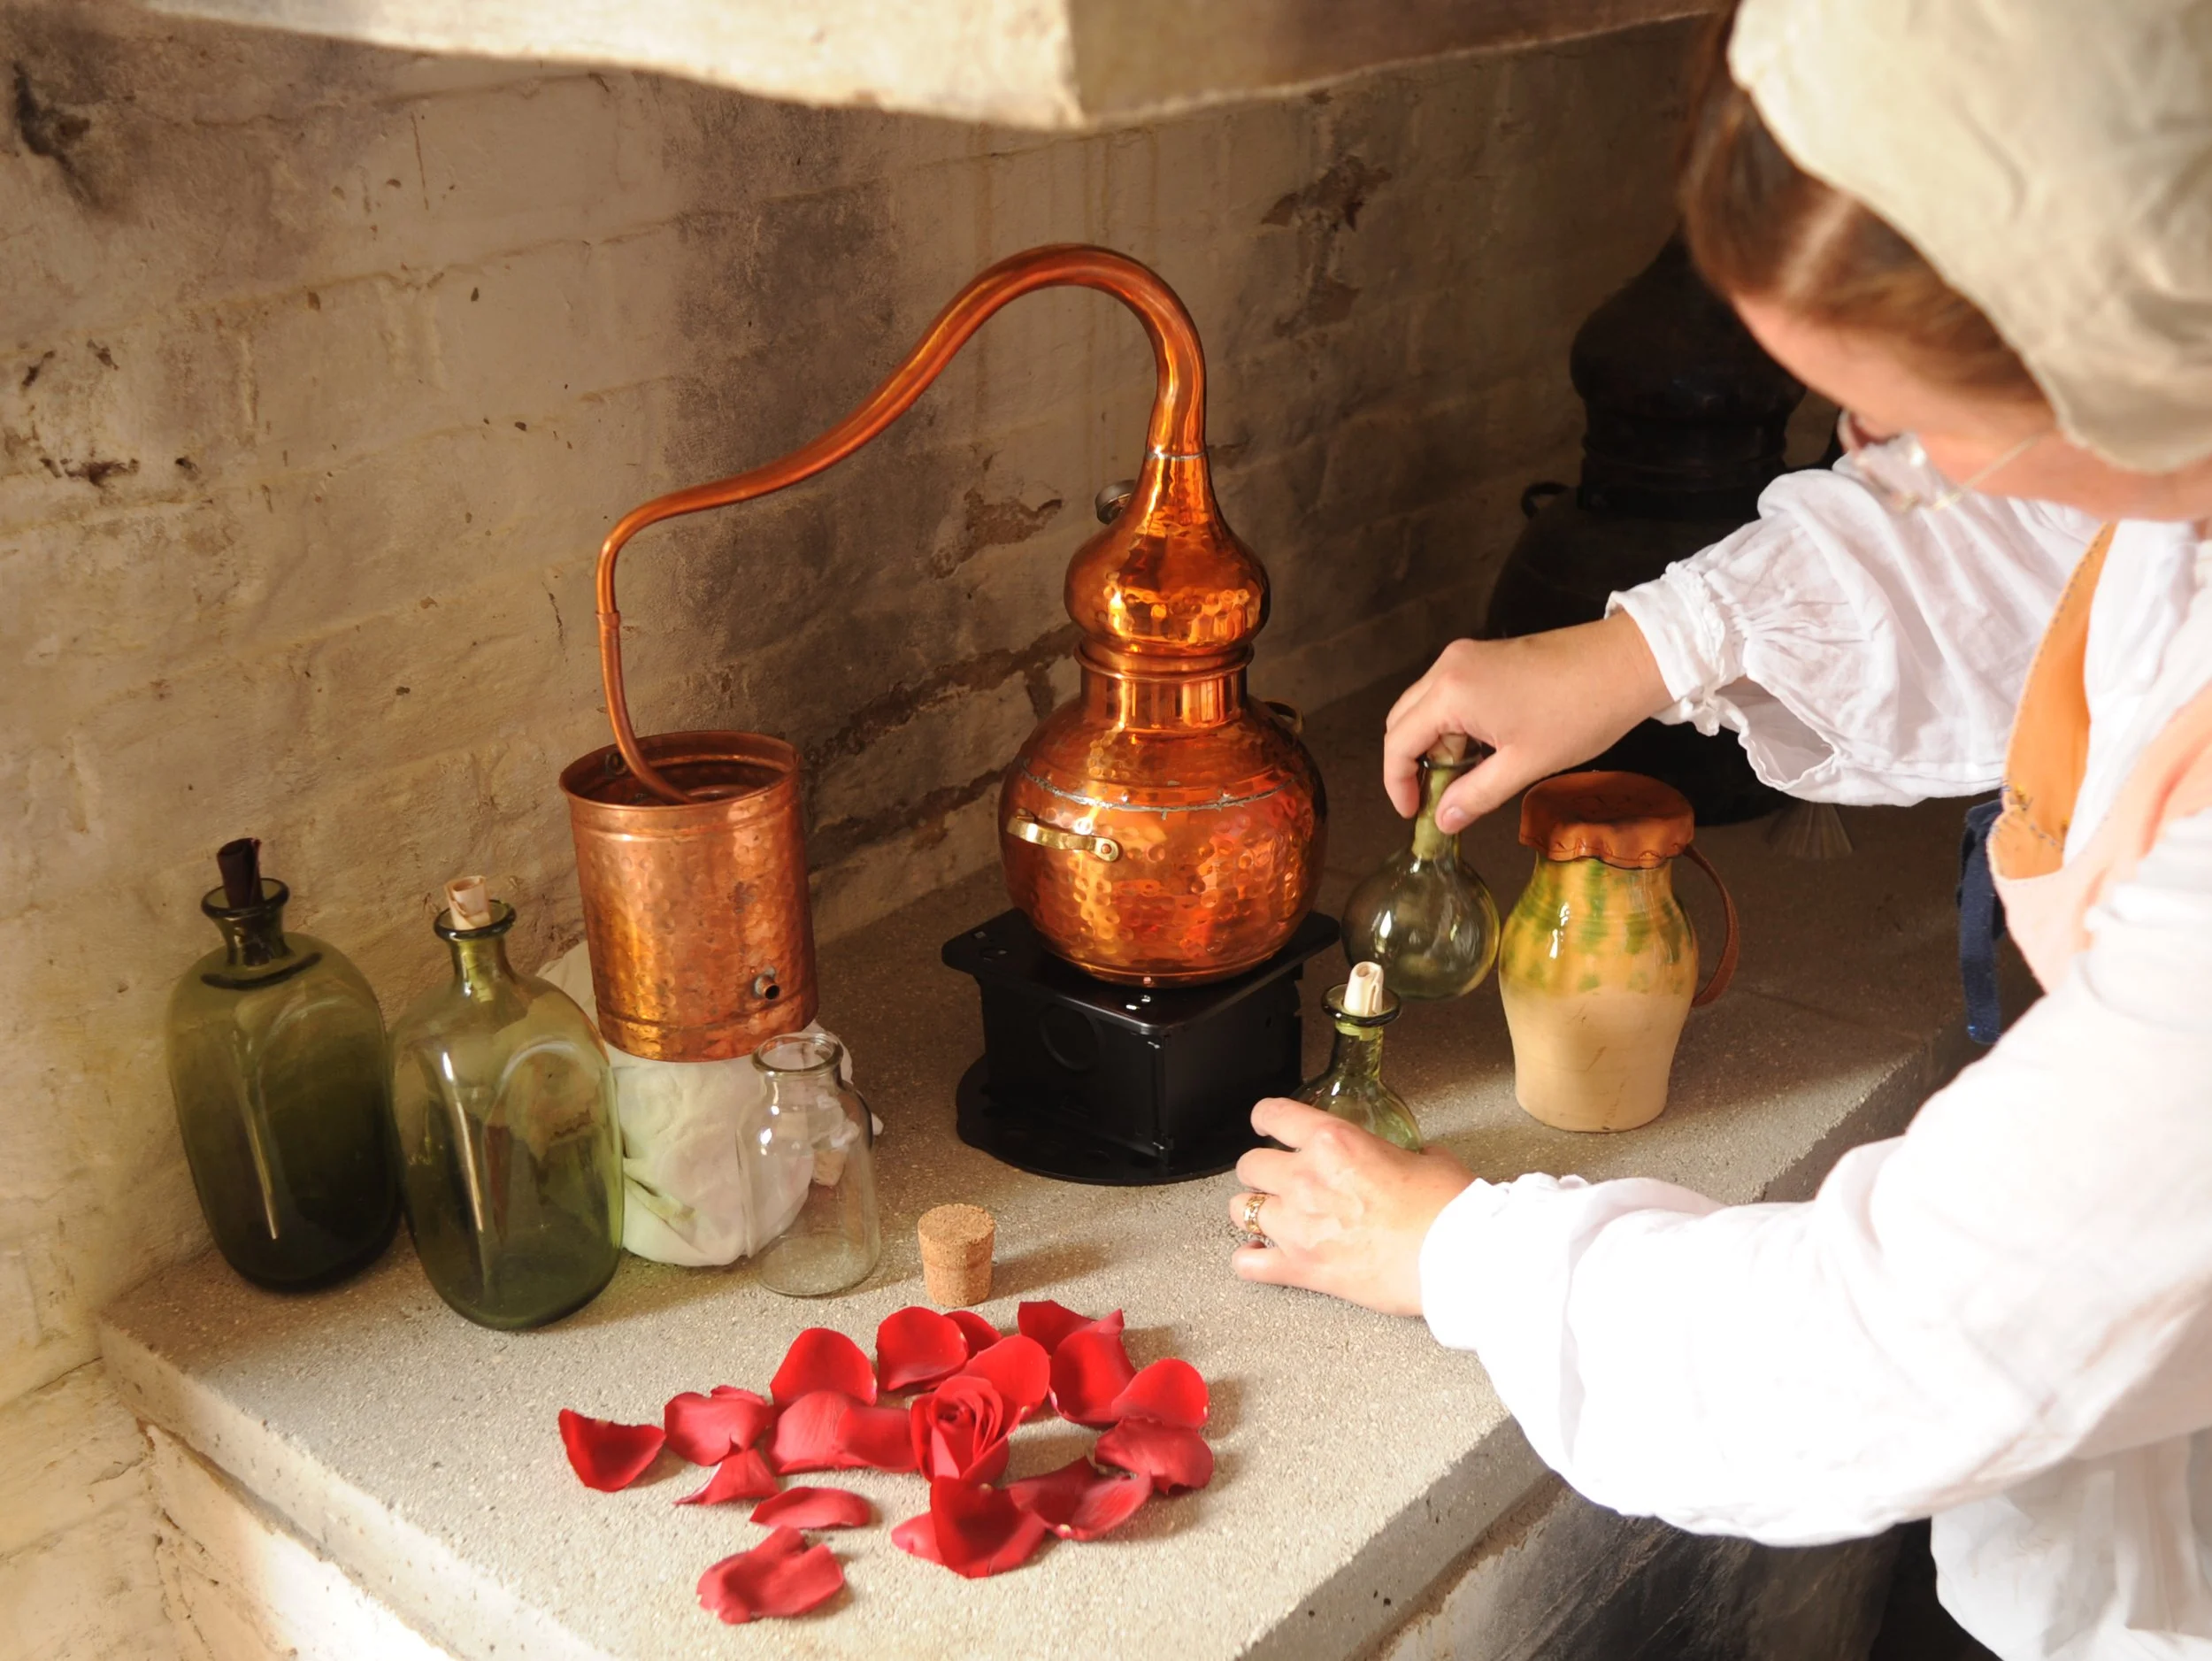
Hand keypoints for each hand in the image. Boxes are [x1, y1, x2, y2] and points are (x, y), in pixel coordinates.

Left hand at [1227, 1098, 1475, 1315]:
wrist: (1457, 1260)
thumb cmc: (1449, 1211)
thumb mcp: (1430, 1159)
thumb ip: (1407, 1153)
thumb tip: (1413, 1156)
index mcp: (1334, 1143)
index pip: (1275, 1115)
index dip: (1265, 1117)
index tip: (1266, 1123)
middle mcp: (1306, 1179)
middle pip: (1250, 1165)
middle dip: (1261, 1170)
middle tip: (1277, 1178)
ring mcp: (1298, 1225)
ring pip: (1241, 1210)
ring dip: (1254, 1211)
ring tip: (1268, 1216)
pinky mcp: (1302, 1268)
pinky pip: (1248, 1264)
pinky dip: (1250, 1260)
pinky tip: (1257, 1256)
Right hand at [1383, 614, 1670, 830]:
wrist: (1628, 662)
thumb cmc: (1580, 713)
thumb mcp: (1524, 765)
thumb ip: (1475, 795)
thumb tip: (1443, 821)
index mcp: (1451, 693)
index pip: (1398, 743)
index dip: (1397, 784)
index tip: (1413, 814)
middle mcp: (1447, 667)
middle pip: (1402, 721)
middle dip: (1411, 764)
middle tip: (1435, 800)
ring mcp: (1466, 656)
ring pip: (1425, 707)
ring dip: (1433, 745)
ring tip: (1462, 780)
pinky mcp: (1485, 655)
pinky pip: (1449, 694)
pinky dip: (1452, 726)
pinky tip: (1480, 751)